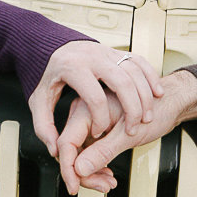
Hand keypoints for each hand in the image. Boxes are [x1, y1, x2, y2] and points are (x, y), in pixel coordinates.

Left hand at [28, 41, 163, 156]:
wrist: (56, 46)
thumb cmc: (50, 75)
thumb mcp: (39, 101)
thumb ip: (44, 127)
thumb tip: (55, 150)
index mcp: (73, 69)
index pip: (94, 98)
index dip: (100, 121)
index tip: (98, 134)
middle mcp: (93, 58)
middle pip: (122, 82)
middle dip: (133, 109)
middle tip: (134, 128)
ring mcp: (108, 53)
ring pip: (135, 72)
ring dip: (145, 96)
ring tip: (147, 117)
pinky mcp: (118, 52)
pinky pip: (141, 62)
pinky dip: (151, 79)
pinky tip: (156, 94)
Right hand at [57, 70, 196, 194]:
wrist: (171, 102)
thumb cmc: (156, 110)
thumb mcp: (128, 136)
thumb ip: (102, 152)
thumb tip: (80, 169)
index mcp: (88, 109)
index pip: (67, 144)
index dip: (68, 169)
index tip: (74, 187)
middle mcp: (86, 114)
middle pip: (72, 152)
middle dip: (84, 173)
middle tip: (103, 185)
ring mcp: (92, 122)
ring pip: (81, 154)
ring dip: (92, 172)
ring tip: (109, 182)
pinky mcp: (99, 130)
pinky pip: (90, 152)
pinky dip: (98, 165)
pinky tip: (108, 173)